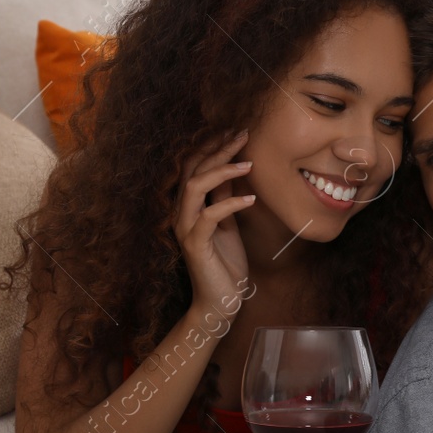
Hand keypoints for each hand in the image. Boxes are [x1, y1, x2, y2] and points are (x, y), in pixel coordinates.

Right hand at [174, 128, 255, 319]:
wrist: (220, 302)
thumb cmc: (225, 263)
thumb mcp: (227, 223)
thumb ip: (223, 198)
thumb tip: (232, 170)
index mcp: (188, 205)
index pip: (194, 165)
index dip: (212, 146)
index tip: (234, 130)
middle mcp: (181, 213)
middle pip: (192, 169)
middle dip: (217, 149)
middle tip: (242, 134)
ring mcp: (185, 228)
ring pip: (194, 187)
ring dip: (221, 171)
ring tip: (247, 163)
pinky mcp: (195, 245)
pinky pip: (209, 217)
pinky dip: (230, 204)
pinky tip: (251, 199)